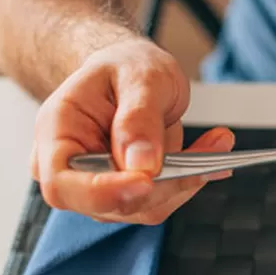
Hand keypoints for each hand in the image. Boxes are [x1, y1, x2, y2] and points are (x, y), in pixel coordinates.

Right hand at [31, 39, 234, 224]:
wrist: (131, 72)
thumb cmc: (126, 67)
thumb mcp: (140, 76)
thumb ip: (138, 117)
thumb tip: (142, 165)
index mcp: (58, 132)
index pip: (62, 183)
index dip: (102, 192)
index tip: (145, 181)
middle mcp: (72, 167)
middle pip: (107, 204)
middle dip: (161, 185)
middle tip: (205, 155)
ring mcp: (100, 184)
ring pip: (142, 207)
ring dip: (185, 180)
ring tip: (218, 140)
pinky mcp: (130, 191)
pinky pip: (162, 199)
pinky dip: (191, 179)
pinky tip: (212, 149)